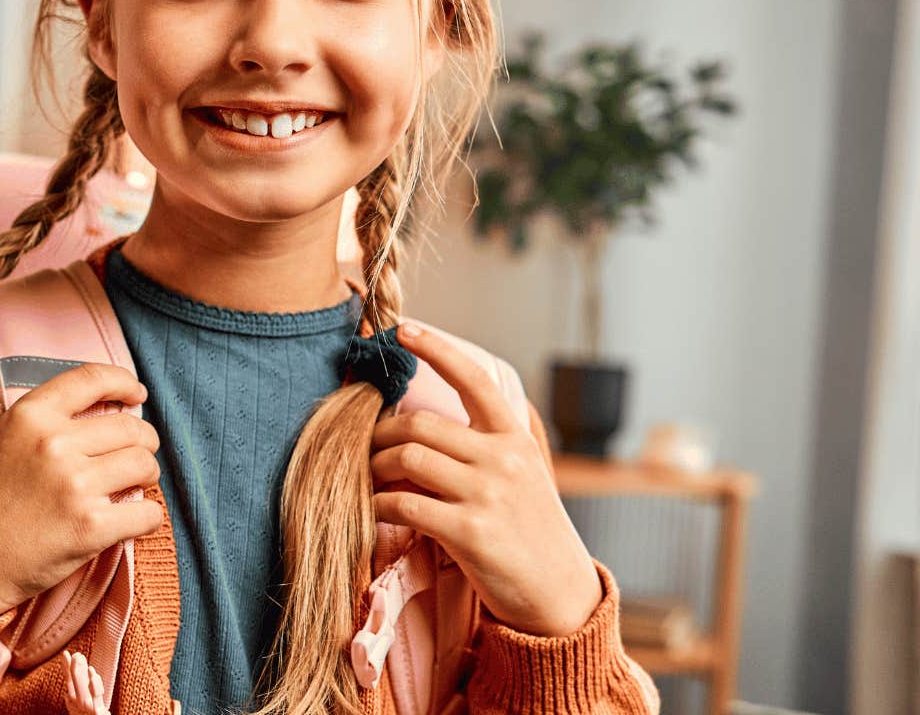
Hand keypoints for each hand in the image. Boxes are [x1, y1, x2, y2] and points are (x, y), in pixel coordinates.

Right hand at [0, 363, 163, 615]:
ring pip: (144, 465)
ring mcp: (74, 485)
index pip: (92, 379)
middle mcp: (54, 444)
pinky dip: (148, 517)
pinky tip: (135, 519)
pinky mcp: (90, 527)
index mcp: (30, 416)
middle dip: (144, 440)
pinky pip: (147, 513)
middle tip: (138, 455)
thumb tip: (89, 409)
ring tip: (135, 485)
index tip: (137, 395)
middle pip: (130, 427)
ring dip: (147, 475)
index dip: (124, 383)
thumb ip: (37, 420)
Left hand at [369, 320, 602, 636]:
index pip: (473, 379)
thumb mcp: (522, 476)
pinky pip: (403, 503)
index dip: (435, 348)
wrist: (559, 596)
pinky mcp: (469, 531)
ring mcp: (488, 494)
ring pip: (407, 457)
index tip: (401, 330)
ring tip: (369, 480)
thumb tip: (421, 424)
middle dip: (380, 433)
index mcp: (515, 439)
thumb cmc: (528, 531)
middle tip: (365, 447)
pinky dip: (379, 504)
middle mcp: (504, 459)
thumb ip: (483, 447)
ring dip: (374, 467)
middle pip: (419, 423)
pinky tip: (375, 510)